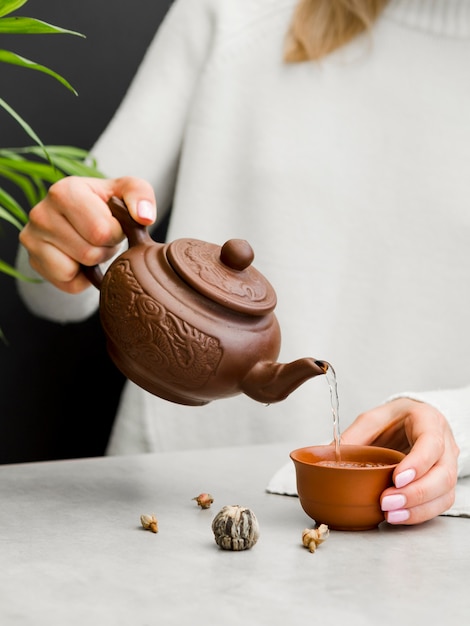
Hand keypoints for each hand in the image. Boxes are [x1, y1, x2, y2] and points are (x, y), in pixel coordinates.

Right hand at [19, 175, 156, 292]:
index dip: (116, 233)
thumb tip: (145, 217)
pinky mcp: (33, 261)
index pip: (101, 231)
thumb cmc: (107, 203)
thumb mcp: (128, 191)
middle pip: (90, 253)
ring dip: (93, 262)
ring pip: (76, 269)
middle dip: (105, 249)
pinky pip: (68, 283)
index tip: (112, 223)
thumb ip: (141, 196)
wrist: (82, 216)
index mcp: (64, 191)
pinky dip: (80, 278)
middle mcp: (41, 213)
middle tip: (102, 237)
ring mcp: (32, 238)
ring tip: (90, 244)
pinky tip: (80, 258)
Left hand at [341, 397, 458, 524]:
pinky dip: (419, 514)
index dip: (417, 464)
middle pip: (442, 474)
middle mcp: (445, 444)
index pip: (431, 444)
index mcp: (428, 421)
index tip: (397, 478)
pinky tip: (398, 517)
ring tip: (390, 515)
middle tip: (387, 502)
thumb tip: (331, 456)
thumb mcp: (372, 419)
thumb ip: (356, 436)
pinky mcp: (443, 484)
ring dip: (418, 509)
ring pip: (444, 493)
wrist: (412, 421)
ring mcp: (448, 465)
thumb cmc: (394, 420)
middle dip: (416, 493)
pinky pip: (439, 504)